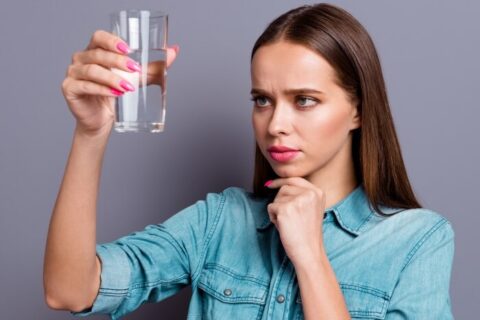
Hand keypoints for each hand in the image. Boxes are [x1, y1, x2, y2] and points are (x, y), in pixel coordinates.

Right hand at [61, 30, 178, 136]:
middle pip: (98, 54)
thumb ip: (154, 66)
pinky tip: (115, 93)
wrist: (102, 121)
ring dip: (112, 78)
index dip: (112, 40)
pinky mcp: (69, 89)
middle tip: (135, 70)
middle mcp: (81, 59)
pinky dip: (101, 89)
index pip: (99, 37)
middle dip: (118, 61)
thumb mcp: (137, 79)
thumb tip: (174, 51)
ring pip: (92, 70)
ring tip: (128, 87)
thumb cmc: (117, 96)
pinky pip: (85, 86)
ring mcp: (73, 74)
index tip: (128, 48)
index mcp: (95, 51)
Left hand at [266, 177, 326, 264]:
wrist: (309, 252)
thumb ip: (300, 194)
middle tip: (289, 218)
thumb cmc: (306, 233)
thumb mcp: (310, 208)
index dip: (280, 181)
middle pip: (284, 188)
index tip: (269, 185)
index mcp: (317, 192)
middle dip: (280, 202)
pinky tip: (284, 227)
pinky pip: (270, 208)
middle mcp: (309, 193)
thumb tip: (271, 183)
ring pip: (276, 198)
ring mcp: (297, 200)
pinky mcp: (285, 209)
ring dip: (277, 211)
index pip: (295, 179)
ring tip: (288, 223)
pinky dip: (273, 218)